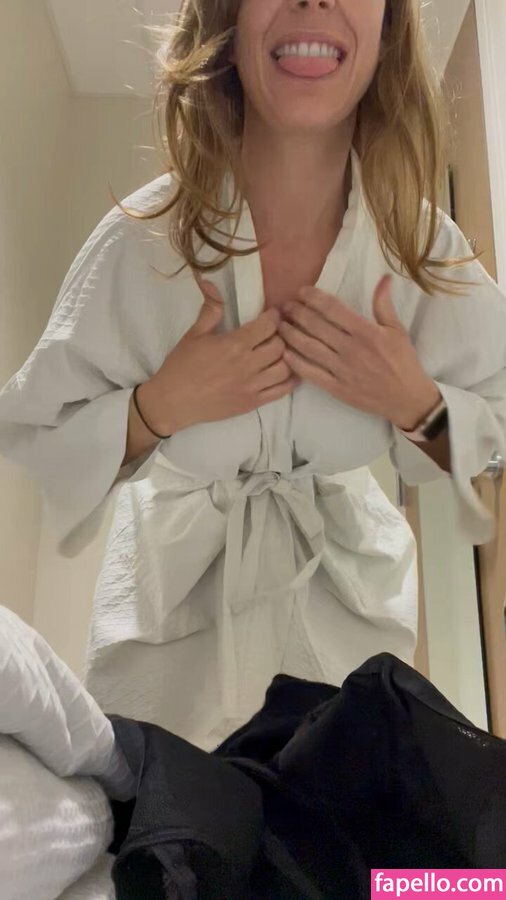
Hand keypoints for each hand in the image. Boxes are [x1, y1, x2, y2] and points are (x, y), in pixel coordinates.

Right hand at [137, 279, 296, 434]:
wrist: (172, 402)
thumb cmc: (181, 366)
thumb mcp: (194, 334)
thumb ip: (210, 309)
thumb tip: (209, 282)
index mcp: (234, 344)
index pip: (268, 325)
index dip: (274, 317)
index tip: (272, 315)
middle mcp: (247, 365)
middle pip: (281, 345)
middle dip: (281, 336)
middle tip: (274, 334)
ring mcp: (252, 386)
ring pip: (286, 368)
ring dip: (286, 358)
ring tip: (279, 353)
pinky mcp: (252, 403)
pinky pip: (281, 391)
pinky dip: (289, 381)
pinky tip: (287, 373)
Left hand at [279, 275, 440, 429]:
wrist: (407, 398)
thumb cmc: (403, 362)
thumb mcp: (397, 330)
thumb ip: (384, 305)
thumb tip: (383, 278)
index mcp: (366, 332)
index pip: (333, 309)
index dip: (313, 298)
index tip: (301, 292)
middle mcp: (351, 349)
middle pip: (316, 326)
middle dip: (297, 313)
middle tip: (285, 306)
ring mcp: (342, 370)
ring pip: (309, 348)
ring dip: (291, 335)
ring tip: (280, 325)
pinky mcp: (337, 388)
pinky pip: (312, 374)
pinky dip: (296, 363)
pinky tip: (285, 353)